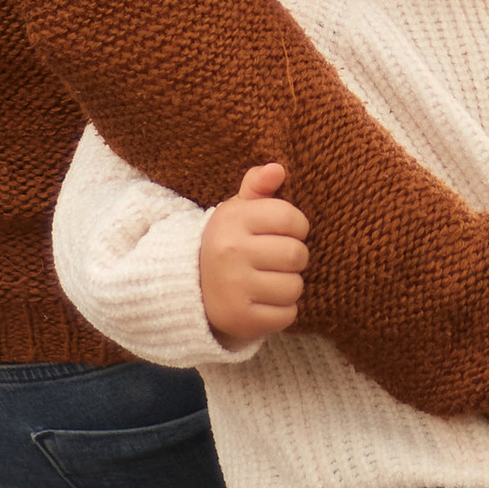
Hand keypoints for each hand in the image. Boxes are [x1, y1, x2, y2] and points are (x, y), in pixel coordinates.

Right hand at [199, 160, 308, 350]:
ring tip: (268, 281)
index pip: (291, 218)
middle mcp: (230, 252)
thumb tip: (277, 169)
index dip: (297, 227)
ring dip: (288, 286)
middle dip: (293, 258)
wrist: (191, 289)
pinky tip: (263, 302)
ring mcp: (234, 287)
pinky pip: (287, 314)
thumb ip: (257, 186)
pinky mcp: (241, 318)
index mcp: (232, 220)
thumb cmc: (228, 243)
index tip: (284, 232)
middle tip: (275, 260)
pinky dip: (282, 311)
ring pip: (294, 286)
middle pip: (297, 254)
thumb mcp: (237, 211)